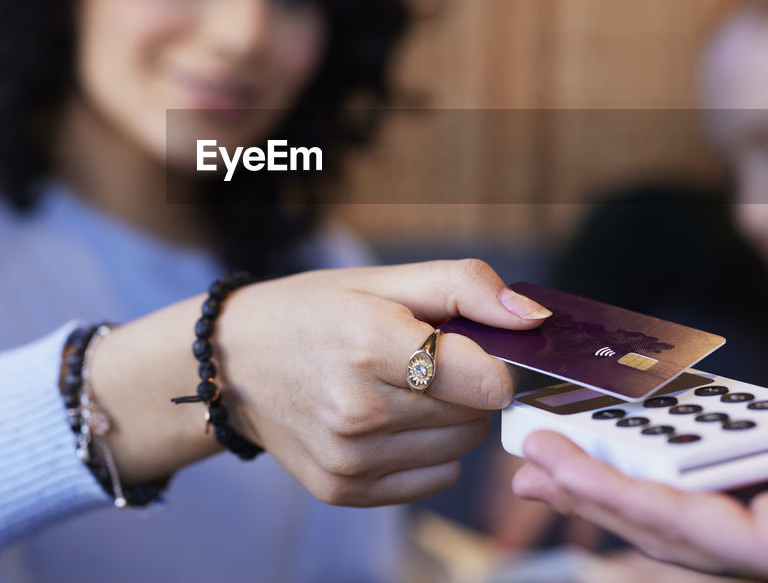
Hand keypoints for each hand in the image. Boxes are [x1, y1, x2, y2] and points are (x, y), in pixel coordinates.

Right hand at [218, 259, 549, 506]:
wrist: (231, 364)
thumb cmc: (315, 311)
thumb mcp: (383, 278)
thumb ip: (466, 286)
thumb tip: (535, 318)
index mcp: (371, 344)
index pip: (490, 381)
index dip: (494, 360)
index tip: (469, 346)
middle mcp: (358, 410)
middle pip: (478, 416)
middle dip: (468, 386)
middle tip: (424, 362)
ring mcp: (349, 457)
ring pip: (460, 448)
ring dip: (447, 419)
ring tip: (400, 388)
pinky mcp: (344, 490)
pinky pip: (434, 478)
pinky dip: (424, 451)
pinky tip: (385, 420)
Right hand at [511, 314, 767, 581]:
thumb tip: (757, 396)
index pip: (706, 499)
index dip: (634, 475)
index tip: (578, 444)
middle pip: (675, 526)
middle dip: (595, 497)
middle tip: (530, 468)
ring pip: (675, 535)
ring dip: (595, 496)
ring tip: (534, 461)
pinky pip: (702, 531)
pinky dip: (634, 498)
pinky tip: (587, 470)